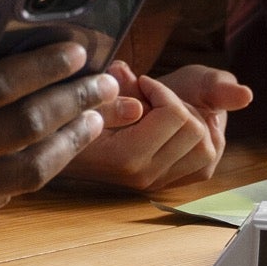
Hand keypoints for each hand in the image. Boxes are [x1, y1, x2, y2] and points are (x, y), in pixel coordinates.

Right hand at [0, 0, 116, 234]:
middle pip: (19, 129)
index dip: (41, 67)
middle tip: (103, 81)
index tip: (76, 52)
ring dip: (67, 142)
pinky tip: (54, 144)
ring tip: (93, 117)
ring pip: (24, 172)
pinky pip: (4, 195)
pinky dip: (35, 168)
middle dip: (71, 102)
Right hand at [54, 66, 241, 191]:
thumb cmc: (69, 122)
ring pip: (207, 150)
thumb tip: (130, 86)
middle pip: (197, 132)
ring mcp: (157, 182)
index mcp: (127, 156)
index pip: (174, 116)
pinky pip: (204, 164)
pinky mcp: (163, 183)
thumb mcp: (84, 104)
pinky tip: (179, 125)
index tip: (141, 81)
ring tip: (169, 109)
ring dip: (195, 123)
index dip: (162, 90)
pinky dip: (200, 141)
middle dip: (181, 104)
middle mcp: (146, 174)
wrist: (59, 152)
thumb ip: (108, 98)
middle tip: (155, 95)